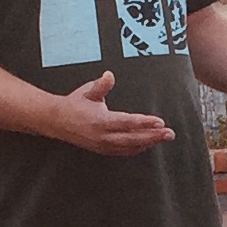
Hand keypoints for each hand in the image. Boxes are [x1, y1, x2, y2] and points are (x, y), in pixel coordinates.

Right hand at [55, 71, 174, 154]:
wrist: (56, 121)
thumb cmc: (75, 104)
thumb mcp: (88, 91)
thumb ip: (101, 85)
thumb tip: (109, 75)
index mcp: (100, 121)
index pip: (127, 123)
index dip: (145, 123)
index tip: (160, 122)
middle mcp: (102, 136)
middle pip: (133, 139)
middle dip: (153, 136)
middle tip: (170, 133)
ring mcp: (102, 145)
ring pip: (130, 147)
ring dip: (148, 143)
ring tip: (163, 137)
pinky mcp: (102, 150)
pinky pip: (124, 151)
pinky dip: (137, 148)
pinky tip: (148, 144)